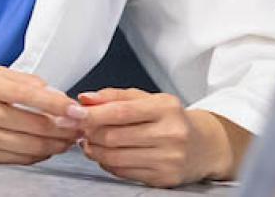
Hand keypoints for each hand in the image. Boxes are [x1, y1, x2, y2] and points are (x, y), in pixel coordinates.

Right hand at [0, 68, 85, 164]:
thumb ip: (20, 80)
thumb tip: (51, 91)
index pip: (30, 95)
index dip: (58, 104)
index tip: (77, 110)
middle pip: (35, 126)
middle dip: (64, 130)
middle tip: (80, 128)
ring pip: (31, 147)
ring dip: (56, 145)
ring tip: (68, 140)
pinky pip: (19, 159)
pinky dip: (38, 155)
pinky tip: (46, 149)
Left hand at [77, 88, 246, 186]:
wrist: (204, 146)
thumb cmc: (170, 119)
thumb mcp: (147, 99)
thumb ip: (114, 96)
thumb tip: (85, 98)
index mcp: (165, 108)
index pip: (120, 111)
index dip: (91, 114)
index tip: (71, 113)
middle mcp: (170, 134)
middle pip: (114, 137)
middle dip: (89, 133)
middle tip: (77, 129)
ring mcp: (169, 159)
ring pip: (116, 158)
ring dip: (94, 151)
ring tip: (88, 142)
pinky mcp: (164, 179)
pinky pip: (124, 172)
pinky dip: (108, 164)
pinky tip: (106, 155)